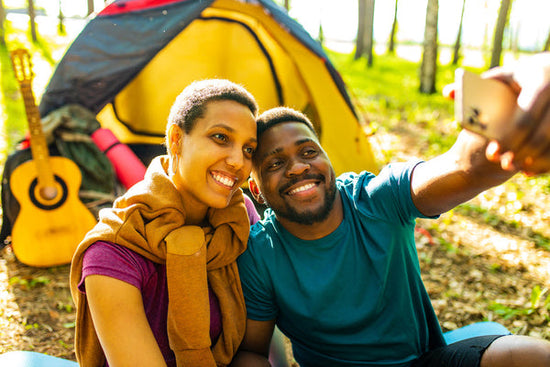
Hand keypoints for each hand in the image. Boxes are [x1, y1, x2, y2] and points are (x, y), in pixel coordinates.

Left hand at [485, 53, 549, 174]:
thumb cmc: (520, 77)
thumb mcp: (501, 77)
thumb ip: (474, 85)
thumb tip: (447, 94)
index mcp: (540, 79)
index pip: (525, 116)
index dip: (509, 138)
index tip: (492, 154)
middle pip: (542, 133)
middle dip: (521, 152)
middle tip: (503, 165)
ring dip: (537, 160)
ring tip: (516, 168)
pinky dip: (548, 161)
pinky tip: (531, 170)